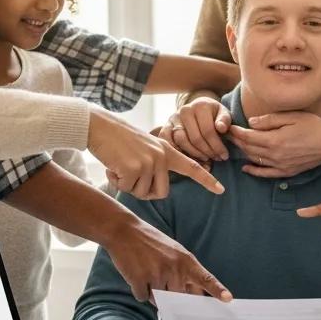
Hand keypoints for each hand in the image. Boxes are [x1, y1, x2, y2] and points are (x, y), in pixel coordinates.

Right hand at [87, 106, 224, 198]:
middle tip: (129, 175)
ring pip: (142, 192)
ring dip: (128, 185)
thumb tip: (158, 190)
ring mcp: (150, 162)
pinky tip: (112, 166)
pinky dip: (117, 181)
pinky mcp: (135, 168)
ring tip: (120, 165)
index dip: (207, 180)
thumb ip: (156, 164)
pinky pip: (127, 188)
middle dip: (144, 191)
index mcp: (167, 151)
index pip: (191, 167)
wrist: (100, 126)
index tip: (221, 189)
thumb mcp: (145, 148)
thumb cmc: (119, 140)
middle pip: (161, 193)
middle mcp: (162, 157)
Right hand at [102, 213, 232, 302]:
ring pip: (159, 299)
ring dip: (153, 291)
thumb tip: (194, 296)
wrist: (123, 230)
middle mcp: (174, 268)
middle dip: (170, 293)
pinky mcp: (139, 280)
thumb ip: (185, 273)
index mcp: (186, 260)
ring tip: (146, 270)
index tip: (228, 300)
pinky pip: (143, 297)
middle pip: (178, 298)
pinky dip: (139, 290)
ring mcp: (157, 275)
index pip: (205, 278)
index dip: (218, 290)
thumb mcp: (174, 252)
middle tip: (159, 274)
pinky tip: (136, 273)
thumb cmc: (151, 243)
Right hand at [158, 96, 230, 162]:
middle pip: (195, 138)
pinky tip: (188, 159)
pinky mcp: (166, 126)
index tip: (224, 156)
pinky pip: (168, 141)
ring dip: (194, 154)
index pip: (208, 131)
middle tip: (215, 159)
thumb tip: (221, 128)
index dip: (217, 146)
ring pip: (181, 141)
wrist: (199, 108)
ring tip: (205, 159)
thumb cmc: (214, 114)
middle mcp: (185, 110)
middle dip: (207, 152)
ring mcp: (174, 118)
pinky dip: (177, 151)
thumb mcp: (224, 114)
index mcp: (200, 106)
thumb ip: (225, 120)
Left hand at [229, 112, 320, 177]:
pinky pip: (266, 173)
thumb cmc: (314, 126)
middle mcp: (275, 156)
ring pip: (255, 159)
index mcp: (275, 140)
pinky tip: (246, 167)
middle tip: (226, 134)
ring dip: (243, 152)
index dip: (236, 131)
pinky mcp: (287, 172)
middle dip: (236, 141)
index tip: (227, 126)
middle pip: (249, 148)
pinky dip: (254, 171)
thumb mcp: (292, 117)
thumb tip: (251, 122)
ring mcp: (281, 166)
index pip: (248, 136)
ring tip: (234, 145)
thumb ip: (270, 120)